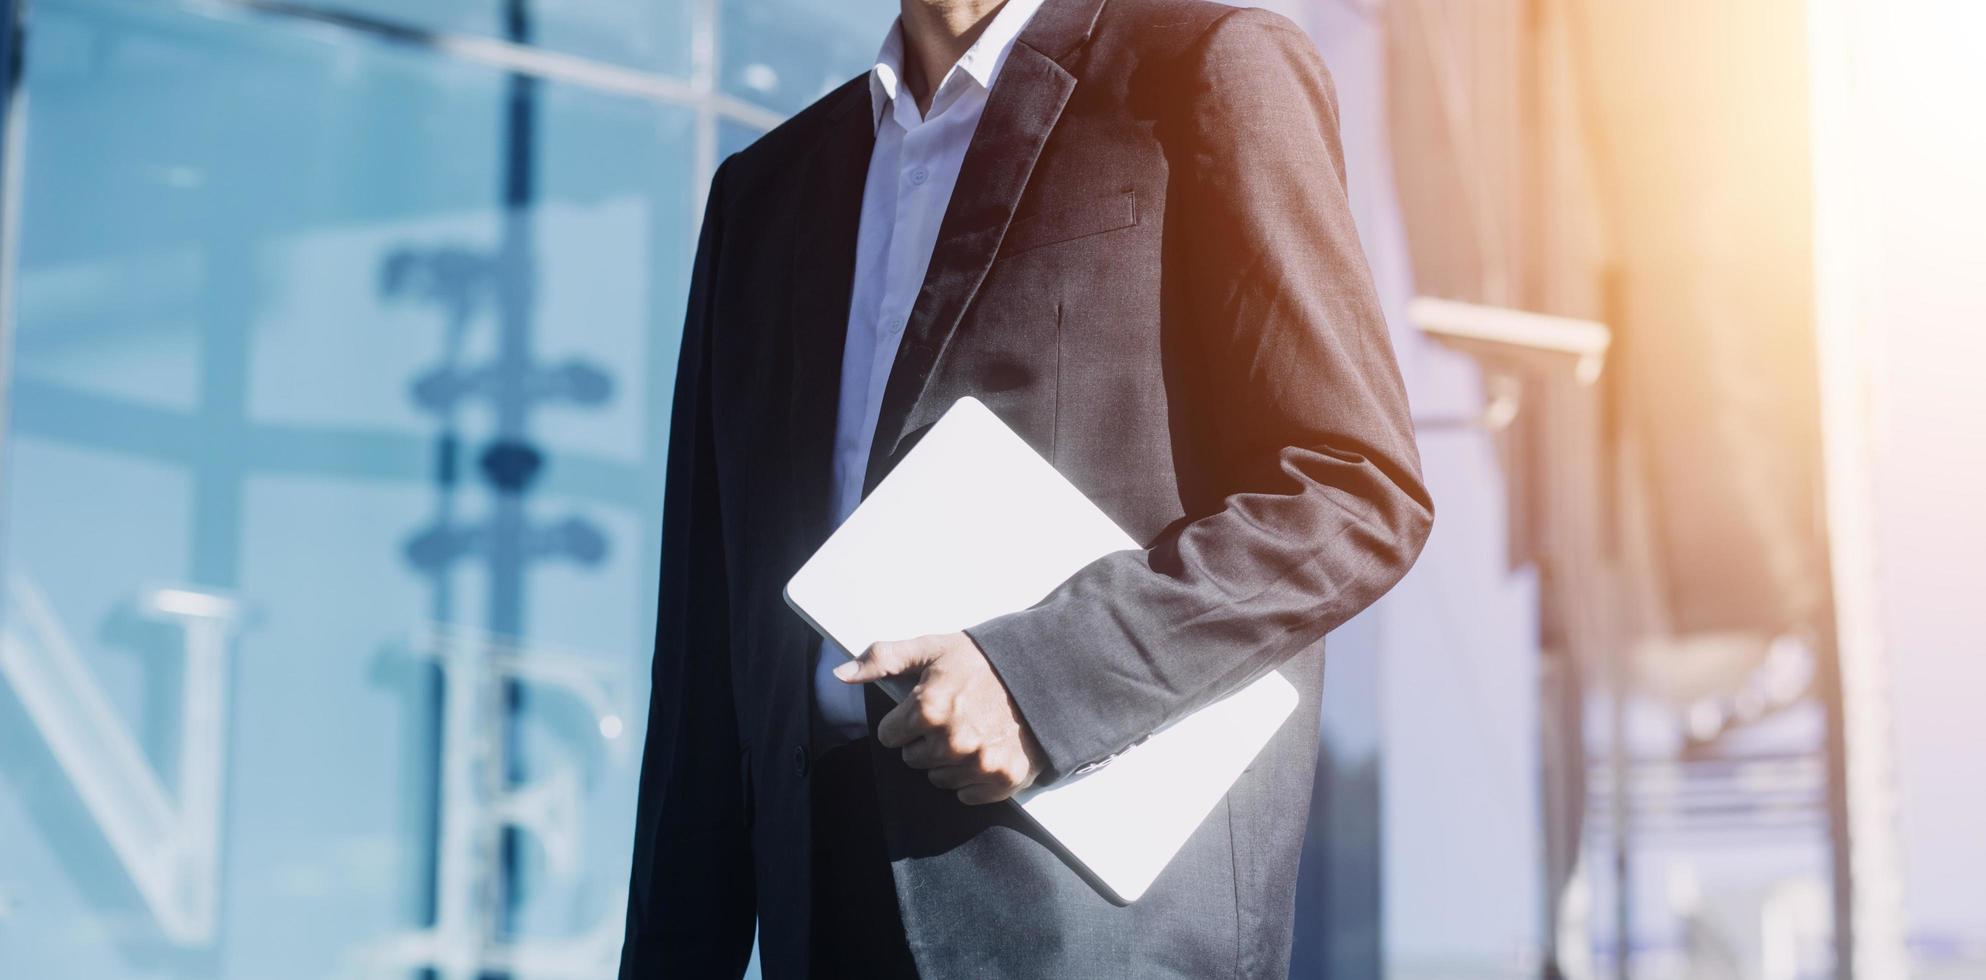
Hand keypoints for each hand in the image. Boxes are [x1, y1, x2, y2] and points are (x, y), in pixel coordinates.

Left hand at [835, 632, 1044, 804]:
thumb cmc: (982, 661)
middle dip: (925, 740)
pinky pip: (967, 795)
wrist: (1041, 671)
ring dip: (948, 760)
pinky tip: (985, 750)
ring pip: (938, 779)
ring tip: (970, 731)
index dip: (904, 720)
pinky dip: (973, 779)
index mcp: (929, 708)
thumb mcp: (930, 649)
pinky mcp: (1003, 778)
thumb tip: (841, 673)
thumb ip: (882, 659)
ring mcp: (979, 763)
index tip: (926, 706)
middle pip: (913, 759)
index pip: (889, 735)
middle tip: (952, 717)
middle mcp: (953, 740)